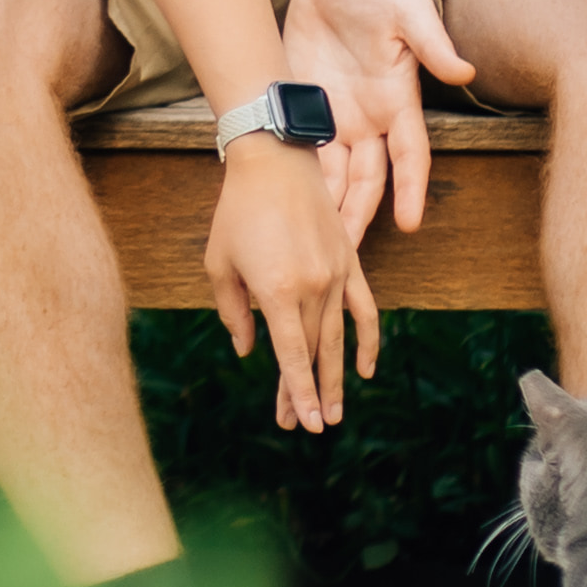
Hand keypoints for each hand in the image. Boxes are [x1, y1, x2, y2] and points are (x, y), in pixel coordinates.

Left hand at [202, 137, 375, 427]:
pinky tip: (366, 368)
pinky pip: (365, 309)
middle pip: (313, 353)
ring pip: (338, 338)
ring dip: (336, 377)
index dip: (297, 392)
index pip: (292, 356)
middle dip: (309, 392)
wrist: (273, 159)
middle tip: (306, 426)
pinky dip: (368, 340)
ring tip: (333, 412)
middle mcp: (312, 286)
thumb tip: (247, 350)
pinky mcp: (350, 261)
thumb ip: (233, 312)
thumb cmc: (236, 212)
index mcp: (277, 290)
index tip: (301, 424)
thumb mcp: (219, 264)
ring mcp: (336, 274)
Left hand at [279, 0, 476, 244]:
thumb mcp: (409, 11)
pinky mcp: (307, 111)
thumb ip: (433, 42)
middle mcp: (372, 120)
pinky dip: (301, 183)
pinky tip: (288, 211)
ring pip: (336, 178)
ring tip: (316, 249)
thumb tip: (464, 70)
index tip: (411, 222)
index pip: (411, 157)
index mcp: (399, 102)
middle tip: (348, 260)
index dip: (412, 190)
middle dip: (360, 218)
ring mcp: (339, 119)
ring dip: (329, 211)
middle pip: (369, 181)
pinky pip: (305, 155)